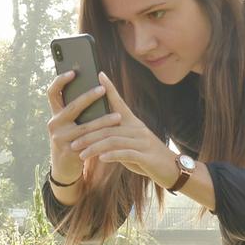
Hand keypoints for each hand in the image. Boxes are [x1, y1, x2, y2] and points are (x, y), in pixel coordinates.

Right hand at [46, 70, 122, 183]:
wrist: (64, 167)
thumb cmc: (72, 139)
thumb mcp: (70, 124)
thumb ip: (77, 110)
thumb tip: (97, 87)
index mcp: (56, 113)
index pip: (52, 93)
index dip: (60, 81)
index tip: (73, 72)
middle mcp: (54, 124)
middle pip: (72, 107)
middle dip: (88, 97)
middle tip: (102, 89)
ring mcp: (60, 138)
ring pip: (85, 127)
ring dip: (103, 121)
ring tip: (118, 116)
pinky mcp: (69, 151)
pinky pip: (90, 143)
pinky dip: (103, 139)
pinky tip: (115, 136)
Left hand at [69, 72, 178, 187]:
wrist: (172, 170)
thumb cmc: (147, 156)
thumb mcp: (131, 144)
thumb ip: (117, 137)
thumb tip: (95, 134)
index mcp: (134, 122)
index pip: (120, 102)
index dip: (110, 88)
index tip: (99, 75)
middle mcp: (138, 129)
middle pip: (109, 127)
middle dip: (88, 135)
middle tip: (72, 142)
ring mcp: (143, 142)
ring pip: (114, 140)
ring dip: (95, 148)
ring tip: (81, 154)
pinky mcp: (147, 156)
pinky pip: (126, 153)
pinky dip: (112, 155)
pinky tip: (101, 159)